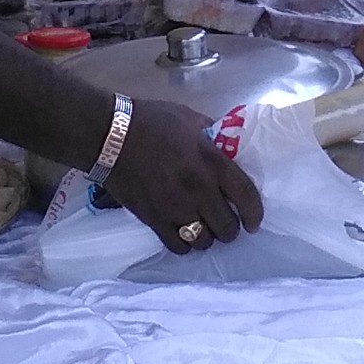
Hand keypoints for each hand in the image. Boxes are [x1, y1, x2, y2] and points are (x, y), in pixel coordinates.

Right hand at [105, 98, 263, 250]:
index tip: (254, 222)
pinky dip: (184, 245)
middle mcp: (199, 189)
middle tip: (225, 225)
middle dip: (230, 229)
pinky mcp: (154, 219)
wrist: (109, 136)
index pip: (245, 196)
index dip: (255, 214)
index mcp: (211, 161)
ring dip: (207, 238)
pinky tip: (183, 237)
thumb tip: (223, 143)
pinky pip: (177, 246)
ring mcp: (176, 208)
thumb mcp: (188, 118)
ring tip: (203, 231)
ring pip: (204, 240)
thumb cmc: (150, 121)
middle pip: (227, 226)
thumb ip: (210, 133)